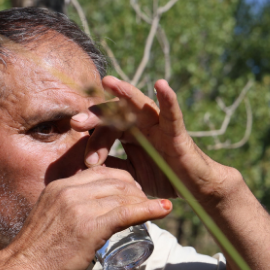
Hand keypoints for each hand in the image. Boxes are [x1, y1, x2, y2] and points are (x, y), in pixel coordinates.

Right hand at [4, 166, 170, 269]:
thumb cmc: (35, 254)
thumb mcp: (48, 219)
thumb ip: (62, 212)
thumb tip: (78, 219)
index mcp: (59, 186)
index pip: (99, 172)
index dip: (121, 180)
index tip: (132, 191)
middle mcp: (69, 191)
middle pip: (115, 181)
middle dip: (136, 189)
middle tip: (146, 203)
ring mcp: (79, 208)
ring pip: (122, 196)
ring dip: (144, 201)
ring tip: (156, 210)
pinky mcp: (90, 227)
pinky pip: (126, 213)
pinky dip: (148, 209)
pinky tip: (163, 209)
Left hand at [71, 77, 240, 205]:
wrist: (193, 188)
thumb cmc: (162, 177)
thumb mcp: (129, 174)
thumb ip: (110, 166)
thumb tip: (80, 166)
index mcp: (129, 133)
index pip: (104, 130)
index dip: (92, 143)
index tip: (83, 161)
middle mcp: (142, 124)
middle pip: (115, 113)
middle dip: (96, 117)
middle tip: (76, 122)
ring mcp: (159, 125)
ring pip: (139, 104)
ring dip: (124, 92)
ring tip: (108, 81)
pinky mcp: (177, 131)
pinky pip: (172, 113)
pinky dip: (168, 98)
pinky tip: (161, 84)